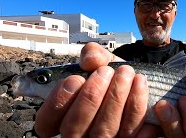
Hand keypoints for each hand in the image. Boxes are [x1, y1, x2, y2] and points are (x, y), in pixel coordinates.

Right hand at [34, 42, 148, 136]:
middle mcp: (79, 135)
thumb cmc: (112, 75)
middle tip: (105, 72)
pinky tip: (140, 84)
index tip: (75, 78)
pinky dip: (136, 106)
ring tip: (126, 72)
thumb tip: (92, 59)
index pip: (45, 122)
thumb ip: (92, 56)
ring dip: (116, 98)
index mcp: (63, 117)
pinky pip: (131, 132)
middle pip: (75, 128)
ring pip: (104, 130)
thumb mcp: (100, 63)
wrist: (136, 81)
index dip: (58, 102)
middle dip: (91, 97)